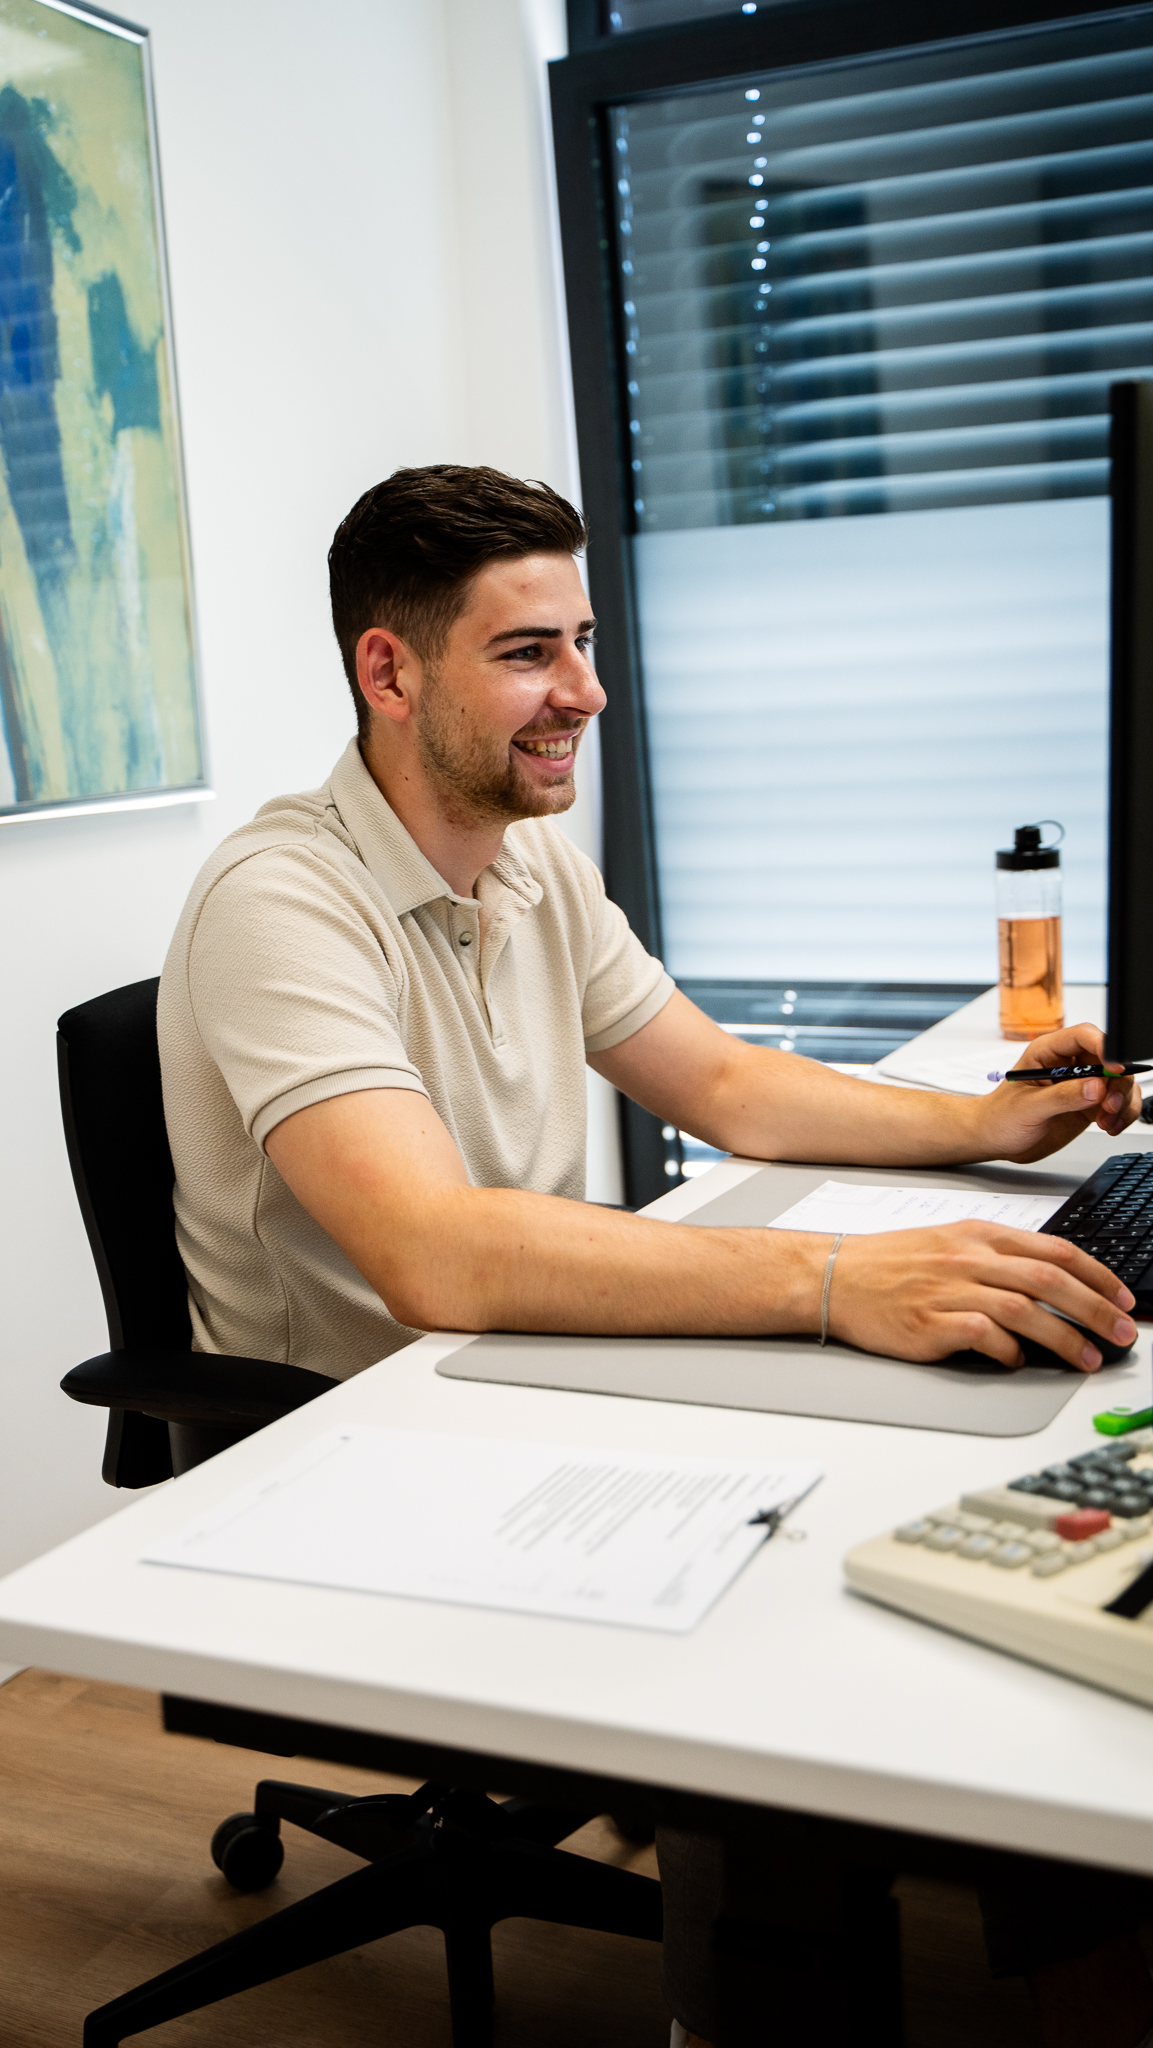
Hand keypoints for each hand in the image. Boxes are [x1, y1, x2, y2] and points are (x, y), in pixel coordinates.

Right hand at [828, 1221, 1136, 1370]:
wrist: (835, 1276)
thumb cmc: (891, 1263)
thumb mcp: (950, 1242)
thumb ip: (1000, 1257)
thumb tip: (1051, 1283)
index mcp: (980, 1236)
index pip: (1055, 1251)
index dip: (1098, 1276)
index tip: (1122, 1299)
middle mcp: (969, 1259)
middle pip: (1050, 1282)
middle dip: (1096, 1310)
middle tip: (1122, 1334)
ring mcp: (949, 1290)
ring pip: (1026, 1312)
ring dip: (1065, 1339)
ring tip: (1087, 1358)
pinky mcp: (930, 1323)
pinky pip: (984, 1337)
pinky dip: (1009, 1352)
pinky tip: (1017, 1361)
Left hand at [974, 1022, 1141, 1163]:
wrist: (997, 1140)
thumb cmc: (1000, 1116)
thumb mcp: (1027, 1107)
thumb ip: (1061, 1097)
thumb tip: (1094, 1087)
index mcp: (1048, 1053)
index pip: (1084, 1037)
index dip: (1104, 1048)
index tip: (1115, 1069)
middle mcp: (1070, 1065)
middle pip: (1110, 1060)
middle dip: (1117, 1082)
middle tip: (1109, 1105)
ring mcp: (1082, 1085)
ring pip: (1120, 1082)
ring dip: (1122, 1101)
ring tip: (1107, 1121)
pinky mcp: (1091, 1105)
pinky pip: (1120, 1103)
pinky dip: (1123, 1115)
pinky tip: (1110, 1127)